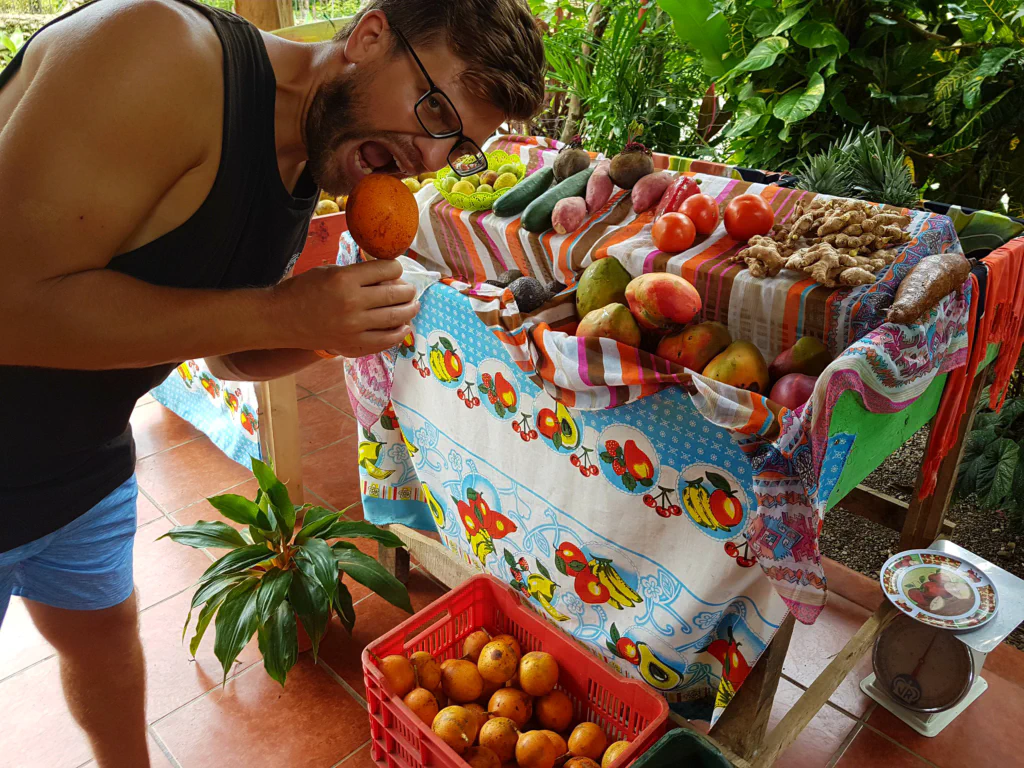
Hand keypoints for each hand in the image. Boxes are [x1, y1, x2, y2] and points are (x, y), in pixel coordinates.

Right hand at [274, 260, 419, 357]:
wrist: (280, 319)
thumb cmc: (303, 291)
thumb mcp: (329, 272)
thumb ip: (357, 274)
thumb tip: (387, 275)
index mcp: (345, 279)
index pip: (386, 270)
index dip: (396, 269)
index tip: (397, 271)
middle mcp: (352, 303)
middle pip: (395, 295)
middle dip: (408, 291)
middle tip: (411, 290)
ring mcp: (354, 327)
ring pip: (395, 318)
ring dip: (409, 311)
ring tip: (414, 306)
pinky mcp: (352, 344)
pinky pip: (385, 341)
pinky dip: (398, 334)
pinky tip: (404, 328)